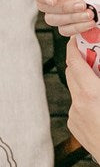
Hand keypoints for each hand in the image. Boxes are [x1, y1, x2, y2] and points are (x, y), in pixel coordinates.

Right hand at [27, 0, 99, 35]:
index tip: (53, 0)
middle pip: (43, 6)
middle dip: (64, 8)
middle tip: (82, 4)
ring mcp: (62, 10)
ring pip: (52, 20)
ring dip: (73, 18)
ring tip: (90, 13)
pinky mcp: (69, 24)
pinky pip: (63, 30)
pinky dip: (78, 27)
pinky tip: (90, 21)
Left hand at [65, 38, 99, 159]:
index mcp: (91, 95)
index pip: (75, 63)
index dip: (74, 47)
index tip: (77, 39)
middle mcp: (78, 105)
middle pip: (72, 74)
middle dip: (80, 62)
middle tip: (94, 55)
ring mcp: (74, 117)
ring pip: (76, 91)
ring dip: (86, 83)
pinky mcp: (74, 127)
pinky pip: (78, 106)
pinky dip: (87, 100)